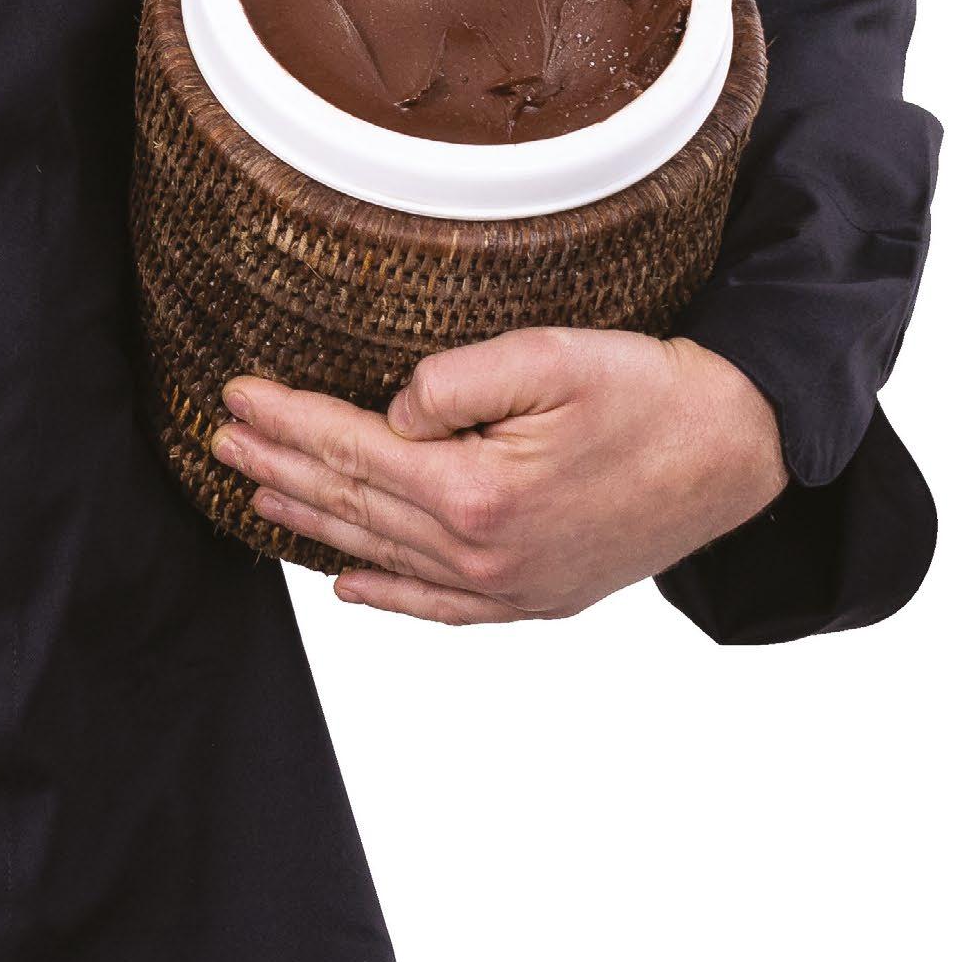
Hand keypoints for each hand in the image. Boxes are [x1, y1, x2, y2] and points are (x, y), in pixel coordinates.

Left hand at [210, 329, 787, 623]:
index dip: (288, 418)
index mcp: (475, 492)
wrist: (739, 449)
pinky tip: (348, 585)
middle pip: (356, 505)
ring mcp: (510, 586)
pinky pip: (442, 607)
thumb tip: (393, 412)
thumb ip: (456, 380)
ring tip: (258, 492)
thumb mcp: (552, 355)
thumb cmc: (653, 393)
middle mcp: (483, 555)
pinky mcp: (539, 597)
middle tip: (222, 437)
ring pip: (386, 554)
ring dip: (315, 521)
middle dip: (281, 465)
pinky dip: (388, 595)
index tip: (236, 393)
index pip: (353, 450)